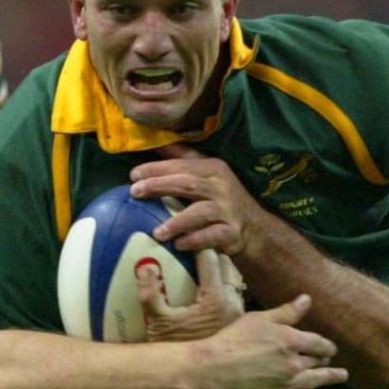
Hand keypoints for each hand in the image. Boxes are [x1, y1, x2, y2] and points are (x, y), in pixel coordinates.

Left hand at [129, 144, 260, 254]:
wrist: (254, 227)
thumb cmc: (222, 197)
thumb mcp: (208, 173)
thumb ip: (183, 160)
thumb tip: (156, 144)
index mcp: (213, 168)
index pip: (182, 166)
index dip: (157, 169)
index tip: (133, 175)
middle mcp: (221, 187)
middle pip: (188, 184)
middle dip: (160, 185)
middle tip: (136, 192)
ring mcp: (228, 211)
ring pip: (201, 213)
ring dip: (178, 222)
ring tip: (157, 232)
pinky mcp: (232, 233)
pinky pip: (212, 236)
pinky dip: (195, 240)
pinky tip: (178, 244)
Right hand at [138, 248, 244, 341]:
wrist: (191, 376)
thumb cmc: (173, 348)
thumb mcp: (156, 321)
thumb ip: (149, 294)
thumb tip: (146, 268)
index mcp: (216, 298)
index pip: (210, 257)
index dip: (196, 246)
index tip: (183, 244)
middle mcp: (233, 303)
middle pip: (226, 263)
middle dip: (210, 253)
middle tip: (191, 253)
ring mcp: (239, 312)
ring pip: (233, 277)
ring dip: (219, 269)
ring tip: (200, 269)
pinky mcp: (239, 321)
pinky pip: (234, 292)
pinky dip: (223, 285)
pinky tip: (207, 290)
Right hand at [194, 294, 348, 388]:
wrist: (213, 369)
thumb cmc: (233, 340)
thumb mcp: (259, 319)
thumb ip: (286, 312)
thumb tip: (307, 300)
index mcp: (291, 341)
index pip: (318, 343)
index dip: (326, 345)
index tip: (330, 348)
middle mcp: (294, 363)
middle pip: (317, 362)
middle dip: (325, 360)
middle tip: (331, 362)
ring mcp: (288, 385)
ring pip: (316, 381)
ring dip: (331, 378)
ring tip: (342, 377)